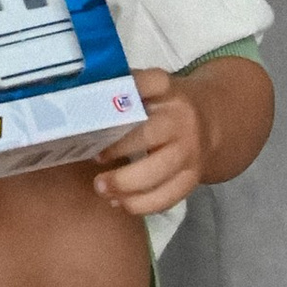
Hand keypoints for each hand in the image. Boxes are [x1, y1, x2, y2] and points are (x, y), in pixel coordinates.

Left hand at [90, 68, 209, 220]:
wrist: (213, 121)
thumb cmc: (163, 106)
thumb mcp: (149, 88)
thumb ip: (120, 90)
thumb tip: (73, 100)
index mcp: (167, 88)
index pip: (149, 81)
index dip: (126, 91)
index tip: (98, 106)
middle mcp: (180, 118)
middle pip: (150, 135)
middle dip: (119, 149)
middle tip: (94, 159)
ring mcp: (190, 149)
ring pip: (160, 172)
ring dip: (127, 185)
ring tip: (101, 188)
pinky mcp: (193, 176)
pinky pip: (169, 196)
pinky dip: (142, 204)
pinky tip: (120, 202)